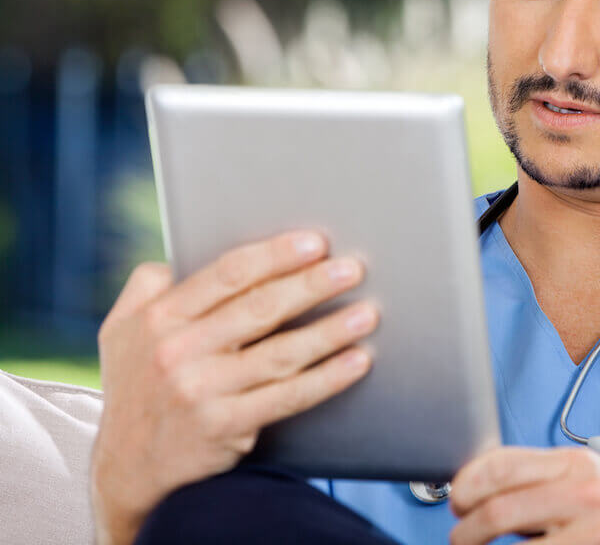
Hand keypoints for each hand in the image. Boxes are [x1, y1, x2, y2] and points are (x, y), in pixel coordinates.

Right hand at [89, 231, 378, 544]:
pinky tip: (358, 362)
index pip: (228, 274)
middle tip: (353, 268)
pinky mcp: (224, 427)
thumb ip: (146, 288)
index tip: (316, 242)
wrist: (128, 468)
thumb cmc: (137, 387)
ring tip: (367, 313)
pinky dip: (327, 379)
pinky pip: (287, 397)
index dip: (275, 255)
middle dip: (312, 285)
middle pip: (260, 308)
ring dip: (330, 331)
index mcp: (159, 317)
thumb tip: (179, 251)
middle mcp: (177, 351)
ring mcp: (200, 391)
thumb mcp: (120, 331)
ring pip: (280, 353)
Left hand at [448, 446, 599, 544]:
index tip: (456, 500)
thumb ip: (544, 479)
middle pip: (499, 510)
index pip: (501, 464)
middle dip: (465, 531)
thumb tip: (483, 488)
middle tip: (459, 537)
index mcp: (576, 463)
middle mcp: (584, 489)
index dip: (466, 484)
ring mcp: (594, 528)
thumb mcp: (590, 478)